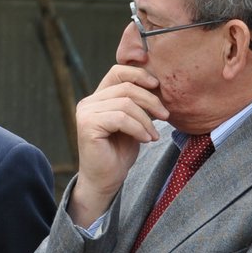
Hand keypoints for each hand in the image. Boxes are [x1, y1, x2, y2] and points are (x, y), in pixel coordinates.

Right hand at [68, 64, 166, 226]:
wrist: (105, 180)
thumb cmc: (119, 153)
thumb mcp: (132, 122)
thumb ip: (137, 103)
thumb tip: (158, 84)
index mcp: (97, 98)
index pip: (117, 72)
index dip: (139, 74)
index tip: (158, 85)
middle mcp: (88, 102)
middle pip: (126, 87)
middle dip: (151, 101)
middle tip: (166, 116)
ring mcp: (86, 113)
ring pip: (125, 103)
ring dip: (146, 120)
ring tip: (153, 135)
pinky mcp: (87, 125)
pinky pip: (121, 118)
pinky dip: (138, 128)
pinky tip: (145, 139)